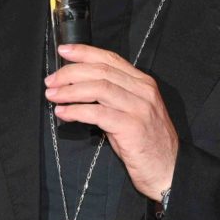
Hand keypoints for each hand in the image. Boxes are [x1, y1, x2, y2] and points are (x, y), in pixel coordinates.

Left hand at [44, 43, 177, 199]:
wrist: (168, 169)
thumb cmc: (146, 143)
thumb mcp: (132, 112)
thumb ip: (113, 98)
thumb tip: (78, 89)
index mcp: (143, 83)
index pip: (111, 59)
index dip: (85, 52)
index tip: (64, 50)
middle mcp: (143, 91)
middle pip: (101, 71)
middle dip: (70, 73)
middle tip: (50, 81)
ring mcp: (139, 108)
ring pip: (98, 88)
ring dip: (70, 91)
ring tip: (53, 96)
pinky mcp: (132, 127)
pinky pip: (97, 113)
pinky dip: (76, 111)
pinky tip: (64, 113)